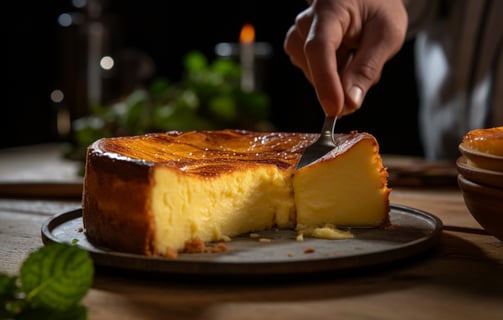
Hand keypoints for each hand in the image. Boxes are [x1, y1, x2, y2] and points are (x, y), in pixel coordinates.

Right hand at [284, 0, 407, 115]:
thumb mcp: (387, 35)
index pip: (318, 48)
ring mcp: (298, 36)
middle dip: (341, 81)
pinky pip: (312, 75)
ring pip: (313, 75)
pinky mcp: (298, 49)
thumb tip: (349, 103)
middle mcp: (306, 22)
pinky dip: (331, 76)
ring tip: (358, 56)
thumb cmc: (379, 8)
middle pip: (313, 66)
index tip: (336, 110)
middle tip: (369, 70)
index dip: (325, 82)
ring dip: (338, 77)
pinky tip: (346, 59)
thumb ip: (367, 69)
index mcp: (329, 9)